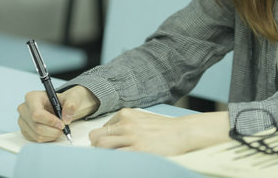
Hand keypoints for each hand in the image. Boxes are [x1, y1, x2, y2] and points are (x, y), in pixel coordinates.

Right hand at [17, 85, 98, 142]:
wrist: (59, 106)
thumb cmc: (62, 101)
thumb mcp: (71, 98)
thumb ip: (71, 105)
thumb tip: (66, 118)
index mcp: (32, 97)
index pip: (37, 114)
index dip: (50, 121)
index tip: (62, 124)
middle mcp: (24, 109)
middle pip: (37, 127)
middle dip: (53, 130)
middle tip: (63, 127)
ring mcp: (22, 121)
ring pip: (37, 135)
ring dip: (52, 135)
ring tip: (59, 129)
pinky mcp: (25, 130)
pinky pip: (36, 140)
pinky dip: (48, 138)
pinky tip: (52, 131)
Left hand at [88, 108, 229, 155]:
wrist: (182, 132)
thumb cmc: (163, 127)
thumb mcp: (143, 118)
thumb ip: (127, 123)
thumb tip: (112, 134)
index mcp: (126, 114)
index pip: (102, 128)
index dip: (102, 139)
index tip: (107, 146)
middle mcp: (126, 124)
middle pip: (96, 136)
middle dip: (96, 146)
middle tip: (103, 154)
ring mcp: (131, 137)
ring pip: (101, 145)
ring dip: (101, 154)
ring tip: (110, 158)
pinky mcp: (138, 150)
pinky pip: (116, 156)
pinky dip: (113, 160)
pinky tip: (120, 162)